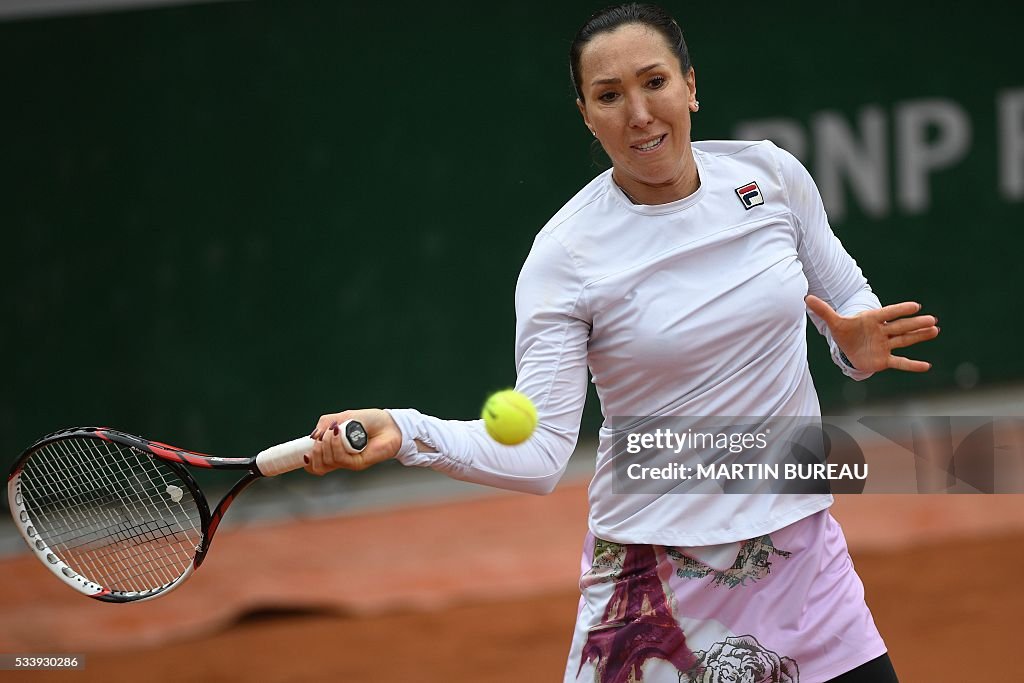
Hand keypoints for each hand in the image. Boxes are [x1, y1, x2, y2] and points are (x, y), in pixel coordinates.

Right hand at [305, 408, 402, 475]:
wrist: (389, 424)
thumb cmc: (369, 420)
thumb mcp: (342, 417)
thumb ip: (325, 424)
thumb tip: (313, 437)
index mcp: (334, 450)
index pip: (315, 464)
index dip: (307, 461)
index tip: (303, 452)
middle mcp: (340, 458)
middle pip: (317, 465)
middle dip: (315, 450)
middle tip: (322, 436)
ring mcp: (348, 462)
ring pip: (327, 461)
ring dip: (326, 444)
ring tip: (335, 430)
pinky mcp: (358, 464)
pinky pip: (340, 459)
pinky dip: (335, 445)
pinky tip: (339, 433)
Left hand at [804, 295, 939, 372]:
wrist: (848, 347)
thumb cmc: (845, 332)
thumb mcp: (834, 322)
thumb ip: (823, 311)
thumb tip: (806, 297)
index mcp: (872, 320)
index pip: (888, 313)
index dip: (900, 310)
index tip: (915, 305)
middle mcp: (882, 331)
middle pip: (900, 327)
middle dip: (915, 324)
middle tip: (931, 319)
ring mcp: (885, 345)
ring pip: (904, 340)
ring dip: (919, 337)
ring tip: (935, 330)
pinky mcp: (883, 360)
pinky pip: (900, 362)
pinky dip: (911, 365)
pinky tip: (927, 366)